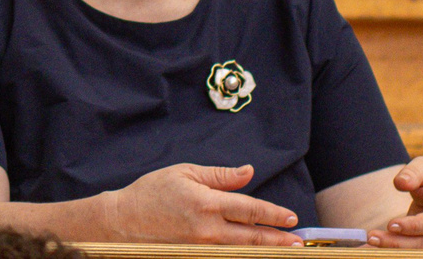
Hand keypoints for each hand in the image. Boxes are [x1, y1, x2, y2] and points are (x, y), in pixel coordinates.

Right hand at [101, 163, 300, 244]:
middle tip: (299, 241)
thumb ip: (219, 175)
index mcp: (206, 203)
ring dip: (266, 250)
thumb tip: (248, 172)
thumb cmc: (151, 193)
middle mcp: (208, 228)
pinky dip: (243, 254)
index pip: (250, 209)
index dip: (273, 214)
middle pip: (253, 236)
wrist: (123, 221)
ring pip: (243, 251)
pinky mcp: (196, 256)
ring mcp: (202, 247)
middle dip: (279, 239)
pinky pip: (226, 255)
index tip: (290, 218)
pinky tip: (254, 253)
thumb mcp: (183, 173)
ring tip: (286, 250)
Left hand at [370, 158, 422, 247]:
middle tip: (372, 238)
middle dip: (399, 242)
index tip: (392, 225)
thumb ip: (414, 172)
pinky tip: (378, 247)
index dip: (415, 226)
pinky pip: (418, 251)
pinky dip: (399, 250)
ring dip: (396, 248)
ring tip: (371, 241)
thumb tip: (400, 183)